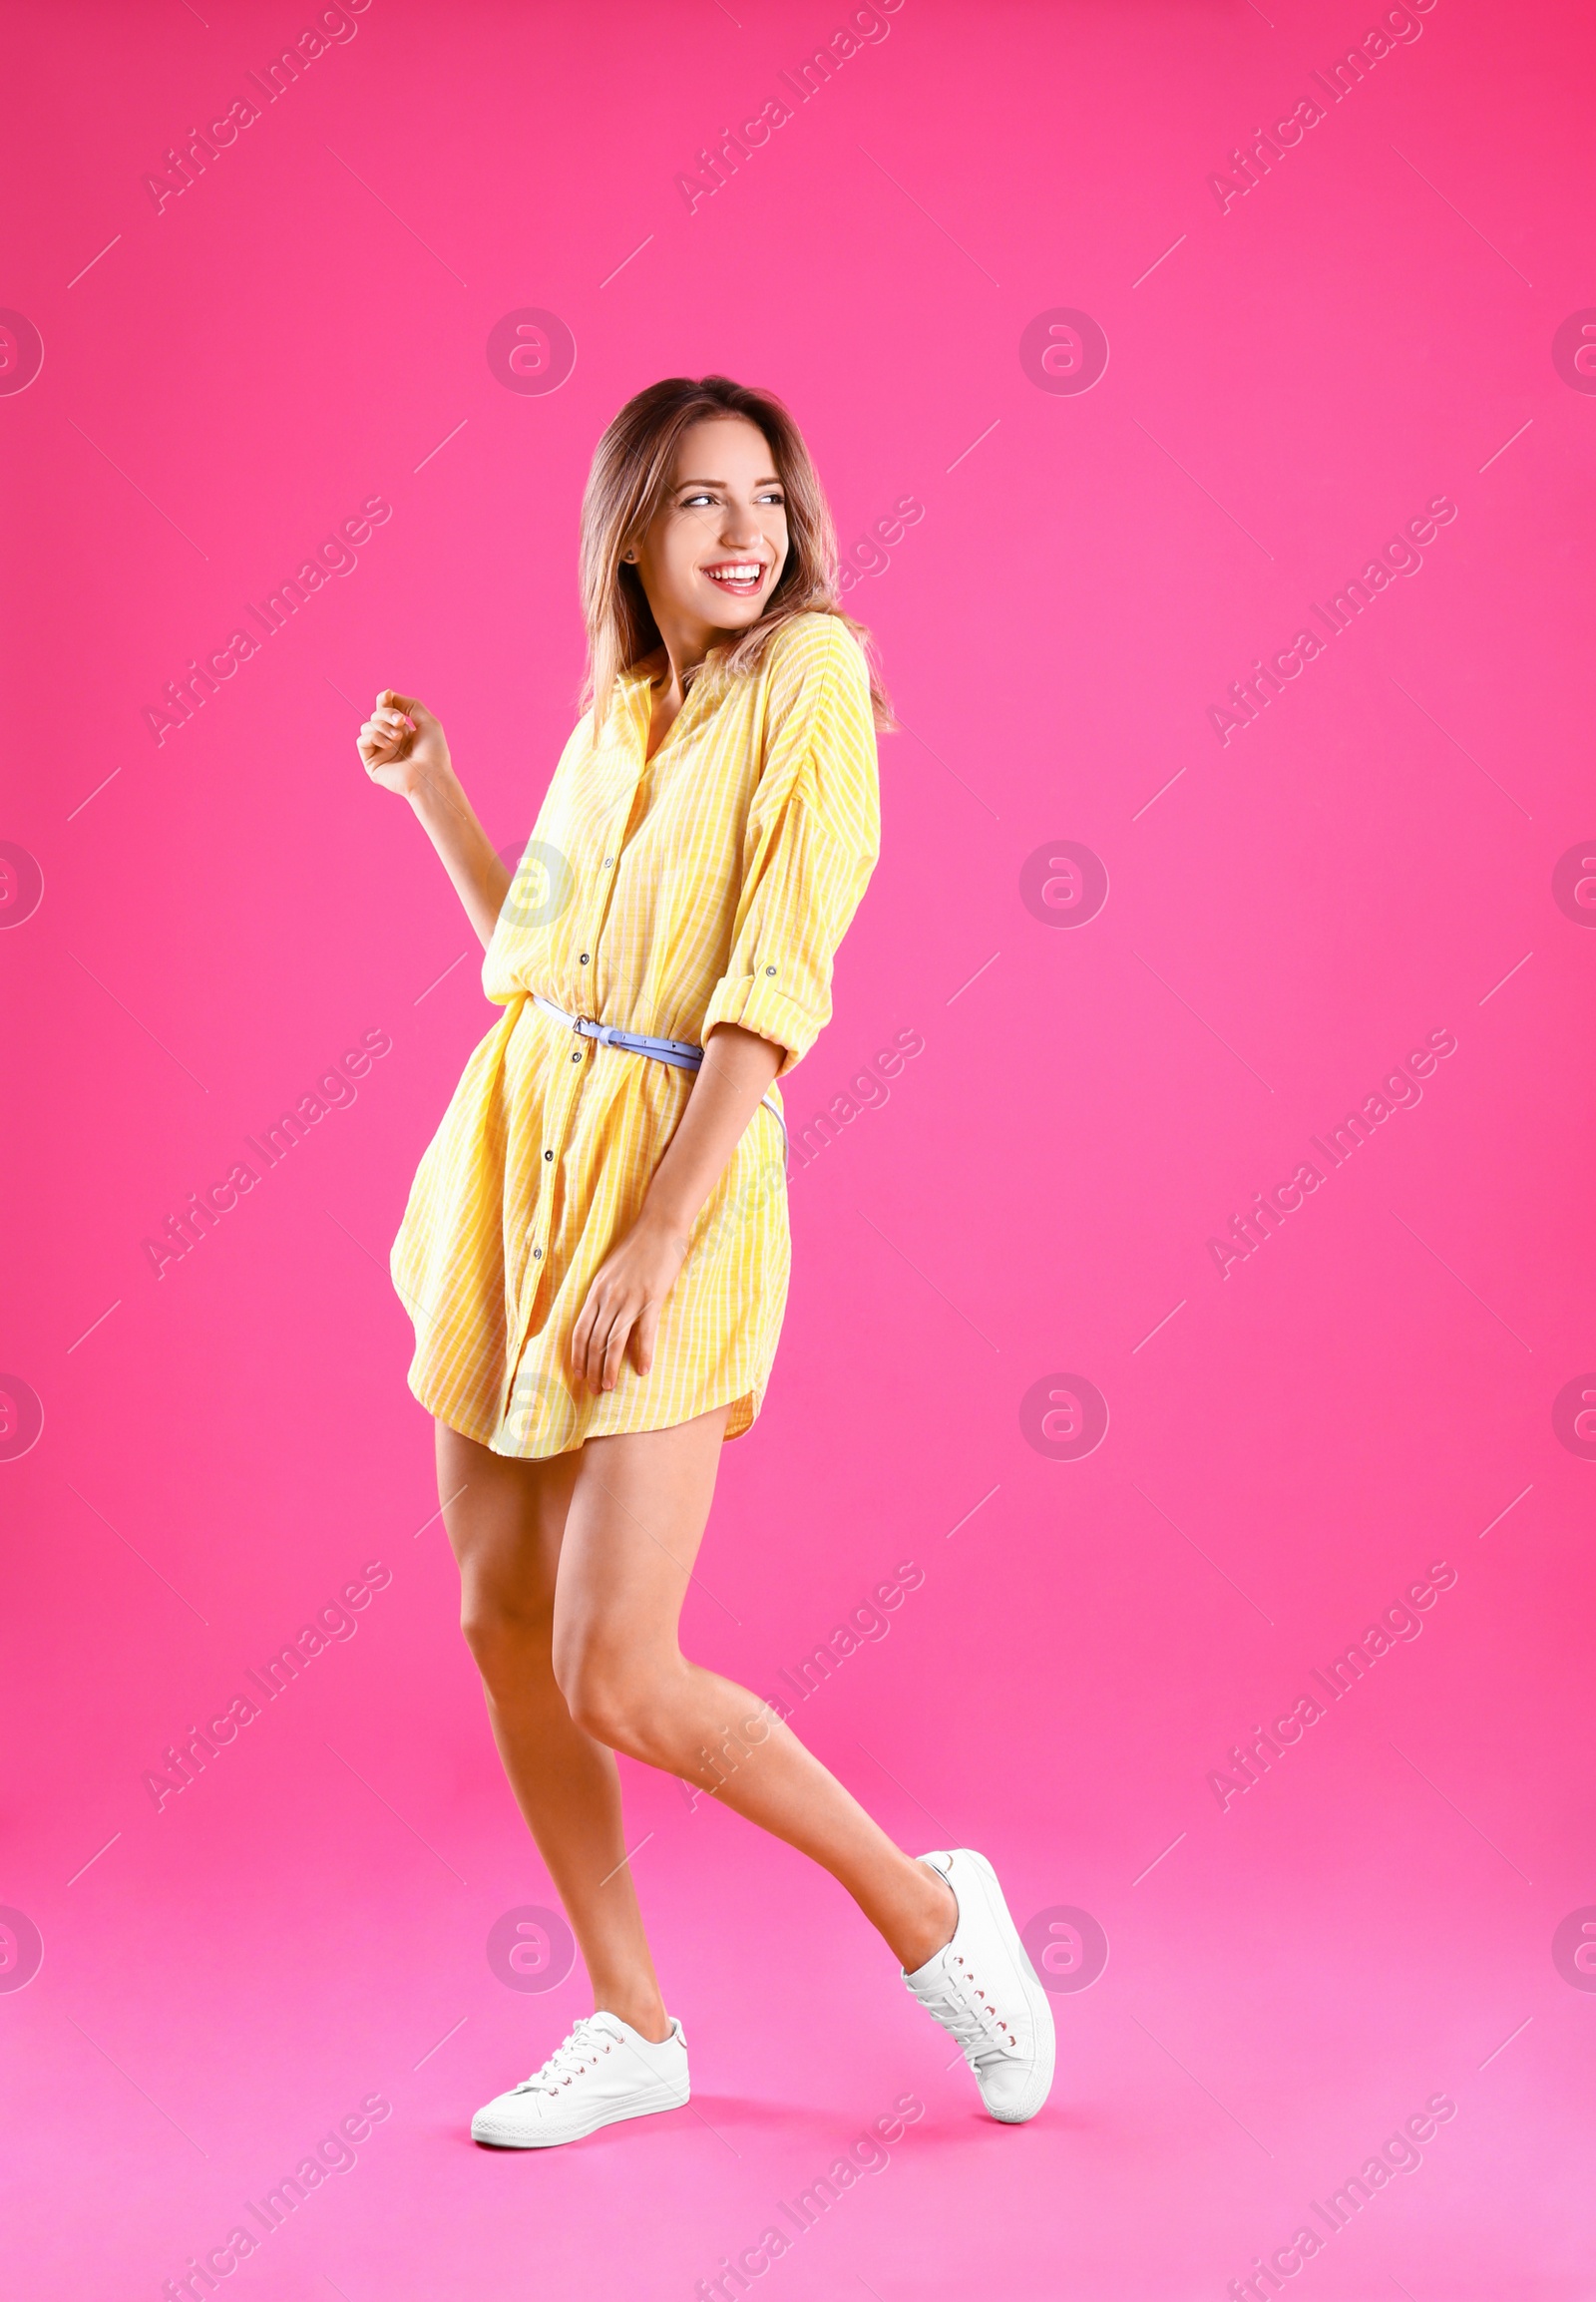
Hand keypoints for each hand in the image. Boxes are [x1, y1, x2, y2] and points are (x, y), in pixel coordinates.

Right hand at [357, 689, 451, 802]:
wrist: (431, 776)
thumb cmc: (434, 752)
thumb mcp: (427, 720)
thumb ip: (410, 704)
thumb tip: (389, 695)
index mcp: (403, 733)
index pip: (386, 711)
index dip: (384, 700)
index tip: (388, 694)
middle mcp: (390, 742)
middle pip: (376, 715)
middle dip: (387, 713)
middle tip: (402, 722)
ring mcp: (380, 753)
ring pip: (367, 726)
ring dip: (382, 726)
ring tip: (398, 737)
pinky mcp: (372, 764)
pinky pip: (362, 741)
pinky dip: (374, 737)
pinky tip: (388, 744)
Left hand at [570, 1215, 689, 1394]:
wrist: (658, 1226)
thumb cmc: (637, 1247)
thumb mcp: (611, 1270)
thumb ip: (605, 1293)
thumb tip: (602, 1315)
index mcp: (596, 1290)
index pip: (580, 1330)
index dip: (577, 1355)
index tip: (577, 1373)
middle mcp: (608, 1297)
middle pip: (594, 1341)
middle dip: (591, 1368)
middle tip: (594, 1389)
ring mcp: (629, 1298)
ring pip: (613, 1341)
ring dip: (609, 1368)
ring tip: (609, 1387)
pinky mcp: (651, 1298)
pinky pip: (645, 1332)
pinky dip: (643, 1353)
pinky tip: (642, 1370)